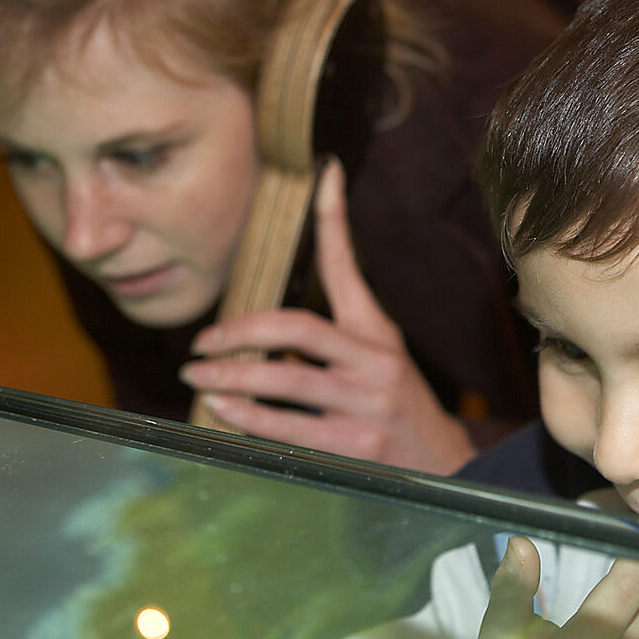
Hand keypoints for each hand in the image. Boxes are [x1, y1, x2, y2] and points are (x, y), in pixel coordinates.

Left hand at [180, 160, 475, 474]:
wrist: (442, 464)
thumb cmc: (392, 405)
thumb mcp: (376, 357)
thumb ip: (333, 334)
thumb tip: (266, 327)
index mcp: (376, 331)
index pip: (348, 266)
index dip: (335, 218)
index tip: (325, 173)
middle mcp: (375, 360)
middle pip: (297, 328)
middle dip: (240, 330)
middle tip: (202, 339)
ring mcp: (366, 402)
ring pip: (286, 378)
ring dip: (231, 375)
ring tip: (196, 374)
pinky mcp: (356, 444)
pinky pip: (289, 426)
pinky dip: (247, 417)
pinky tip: (221, 409)